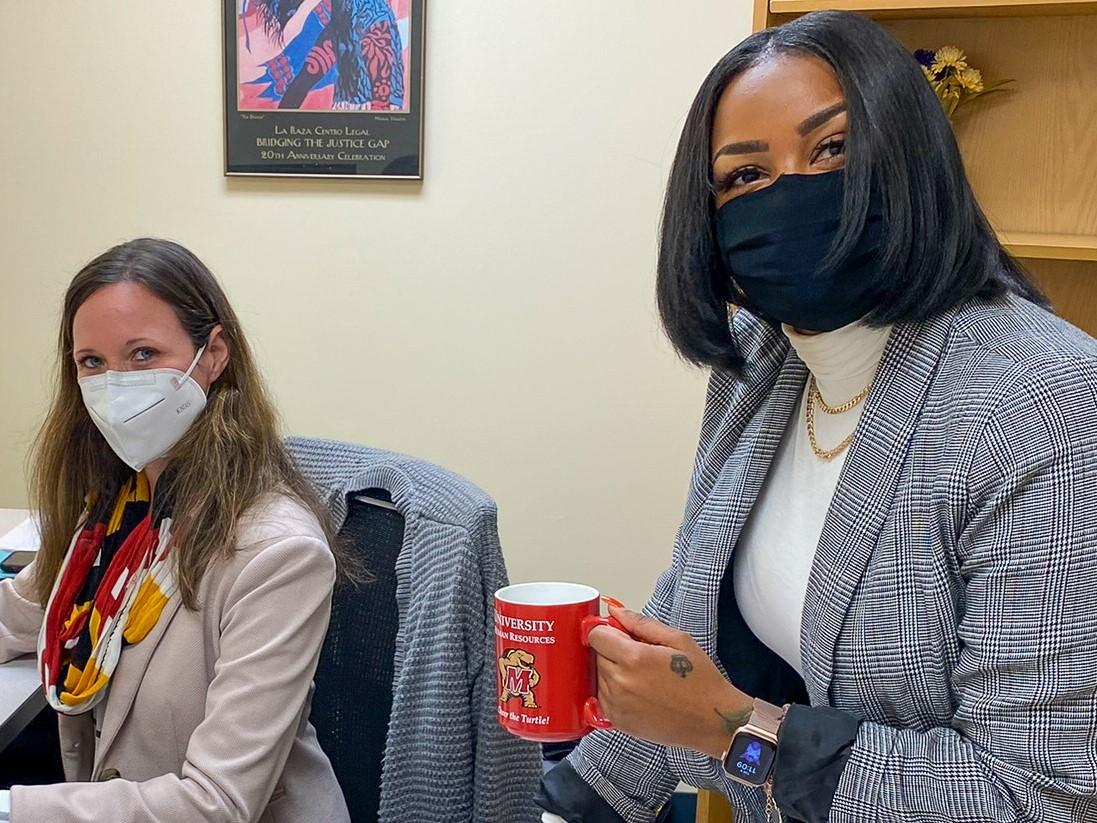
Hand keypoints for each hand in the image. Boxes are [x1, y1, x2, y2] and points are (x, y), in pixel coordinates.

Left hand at [587, 607, 753, 759]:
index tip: (619, 633)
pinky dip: (613, 691)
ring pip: (597, 677)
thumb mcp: (678, 640)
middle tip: (638, 654)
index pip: (596, 636)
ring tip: (642, 675)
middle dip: (611, 650)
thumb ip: (641, 623)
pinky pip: (602, 698)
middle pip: (596, 655)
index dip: (608, 631)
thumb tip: (616, 612)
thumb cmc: (701, 681)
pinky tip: (637, 691)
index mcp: (634, 658)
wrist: (712, 720)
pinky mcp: (619, 722)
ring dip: (612, 671)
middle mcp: (620, 683)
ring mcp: (617, 705)